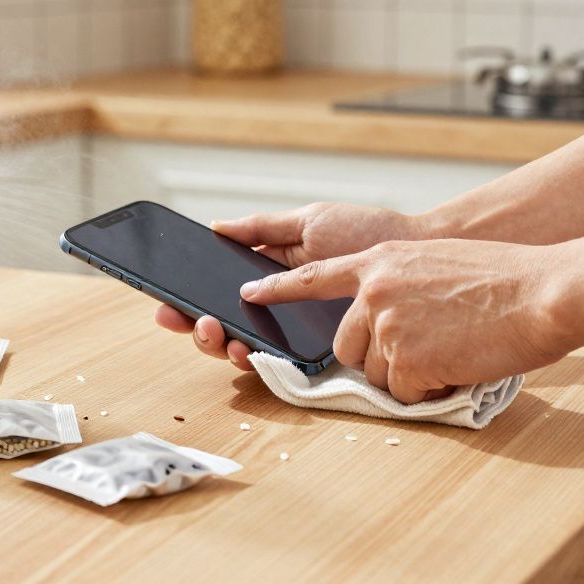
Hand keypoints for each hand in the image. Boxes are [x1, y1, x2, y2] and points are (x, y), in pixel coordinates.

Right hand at [153, 203, 428, 369]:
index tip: (165, 302)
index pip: (217, 292)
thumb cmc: (369, 232)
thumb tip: (215, 228)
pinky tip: (244, 350)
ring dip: (220, 344)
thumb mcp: (309, 221)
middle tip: (194, 320)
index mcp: (271, 273)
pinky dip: (256, 358)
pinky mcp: (322, 350)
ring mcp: (297, 331)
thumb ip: (262, 228)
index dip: (187, 300)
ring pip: (244, 346)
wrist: (418, 252)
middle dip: (196, 326)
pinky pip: (281, 361)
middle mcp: (279, 307)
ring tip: (216, 332)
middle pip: (222, 324)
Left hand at [240, 239, 572, 402]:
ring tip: (454, 351)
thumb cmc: (506, 280)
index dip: (278, 288)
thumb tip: (385, 320)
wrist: (545, 291)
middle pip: (346, 346)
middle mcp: (374, 291)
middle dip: (378, 359)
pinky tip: (461, 366)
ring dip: (411, 377)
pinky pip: (406, 394)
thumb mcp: (438, 265)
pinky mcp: (406, 358)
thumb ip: (401, 286)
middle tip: (426, 350)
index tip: (249, 293)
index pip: (314, 276)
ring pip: (378, 374)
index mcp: (381, 261)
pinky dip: (432, 392)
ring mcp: (387, 325)